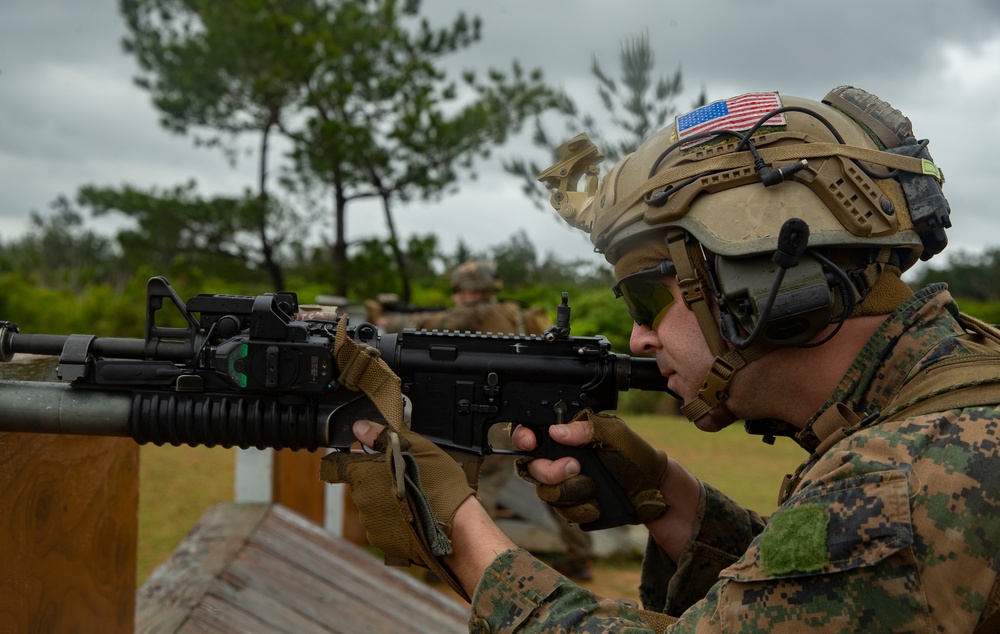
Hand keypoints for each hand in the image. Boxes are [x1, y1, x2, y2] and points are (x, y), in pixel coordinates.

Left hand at [320, 419, 474, 598]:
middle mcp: (361, 500)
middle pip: (361, 484)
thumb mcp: (414, 447)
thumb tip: (360, 427)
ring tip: (411, 496)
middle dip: (376, 479)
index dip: (356, 459)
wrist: (455, 523)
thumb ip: (382, 435)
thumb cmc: (438, 482)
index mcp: (364, 474)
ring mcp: (370, 523)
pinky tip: (411, 512)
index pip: (343, 464)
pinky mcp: (381, 540)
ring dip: (385, 500)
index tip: (368, 457)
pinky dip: (392, 519)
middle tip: (402, 476)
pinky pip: (381, 525)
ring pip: (372, 505)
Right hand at [513, 409, 669, 526]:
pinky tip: (596, 501)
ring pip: (545, 491)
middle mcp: (561, 458)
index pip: (532, 432)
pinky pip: (562, 511)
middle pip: (532, 466)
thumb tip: (557, 431)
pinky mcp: (572, 505)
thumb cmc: (637, 458)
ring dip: (570, 491)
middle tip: (574, 467)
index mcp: (568, 435)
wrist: (652, 493)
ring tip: (593, 486)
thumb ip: (589, 428)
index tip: (530, 443)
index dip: (523, 437)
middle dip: (550, 470)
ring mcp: (565, 483)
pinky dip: (580, 508)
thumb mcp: (618, 435)